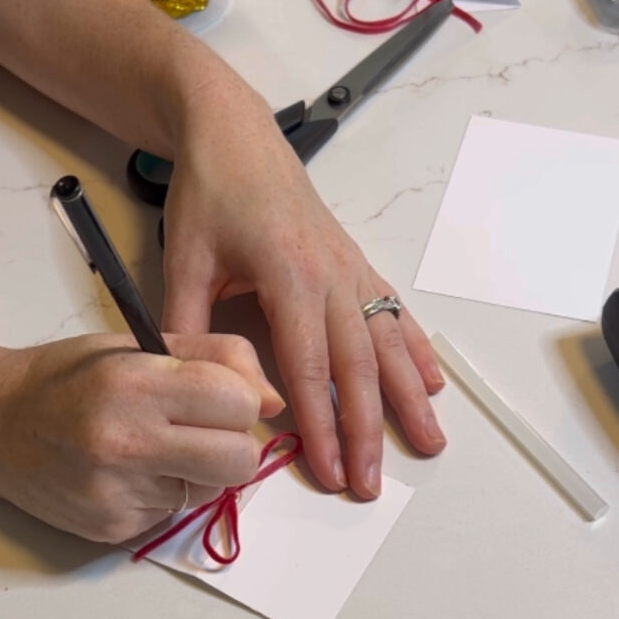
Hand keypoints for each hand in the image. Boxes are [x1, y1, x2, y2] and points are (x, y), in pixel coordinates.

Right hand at [0, 333, 283, 542]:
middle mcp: (126, 443)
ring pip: (211, 491)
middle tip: (198, 426)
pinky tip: (128, 471)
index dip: (239, 397)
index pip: (238, 402)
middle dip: (232, 442)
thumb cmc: (67, 374)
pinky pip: (173, 514)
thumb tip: (273, 399)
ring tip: (156, 446)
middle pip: (239, 460)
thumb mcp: (138, 343)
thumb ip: (216, 357)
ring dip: (200, 469)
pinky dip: (164, 492)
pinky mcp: (112, 530)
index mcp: (135, 384)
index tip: (215, 393)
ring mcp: (117, 495)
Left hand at [161, 90, 445, 498]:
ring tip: (429, 443)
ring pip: (388, 341)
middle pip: (357, 364)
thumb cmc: (209, 193)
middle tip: (372, 484)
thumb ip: (186, 323)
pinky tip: (433, 380)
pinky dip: (415, 348)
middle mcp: (331, 274)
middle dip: (366, 429)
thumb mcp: (185, 258)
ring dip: (408, 396)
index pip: (309, 365)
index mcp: (288, 275)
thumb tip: (186, 386)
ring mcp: (350, 266)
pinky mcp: (354, 261)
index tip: (328, 471)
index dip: (320, 423)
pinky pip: (393, 310)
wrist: (234, 134)